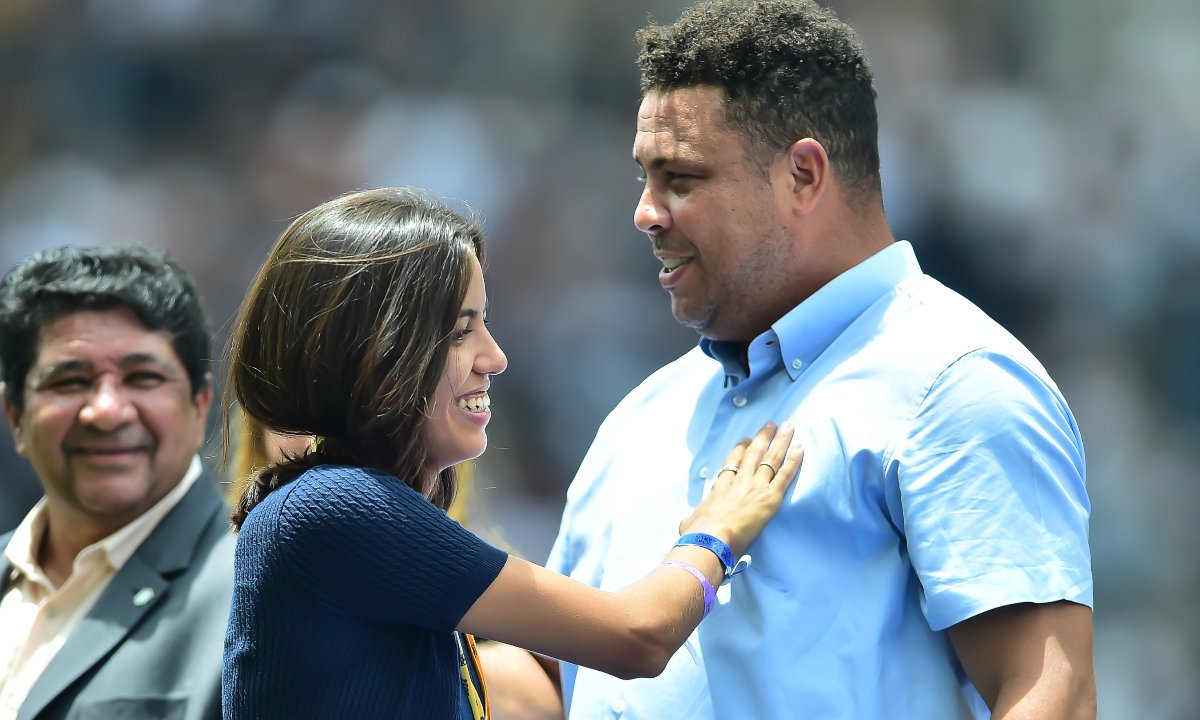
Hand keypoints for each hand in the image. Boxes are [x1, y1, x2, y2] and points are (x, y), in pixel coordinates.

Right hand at [679, 421, 802, 555]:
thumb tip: (687, 522)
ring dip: (781, 441)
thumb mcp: (691, 520)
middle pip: (754, 453)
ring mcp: (756, 486)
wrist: (711, 538)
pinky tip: (800, 448)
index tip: (747, 439)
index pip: (733, 461)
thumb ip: (692, 517)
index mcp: (722, 485)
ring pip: (771, 458)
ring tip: (788, 427)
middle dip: (763, 437)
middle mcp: (740, 481)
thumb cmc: (698, 533)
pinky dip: (793, 460)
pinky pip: (784, 475)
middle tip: (771, 425)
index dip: (741, 448)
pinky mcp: (770, 497)